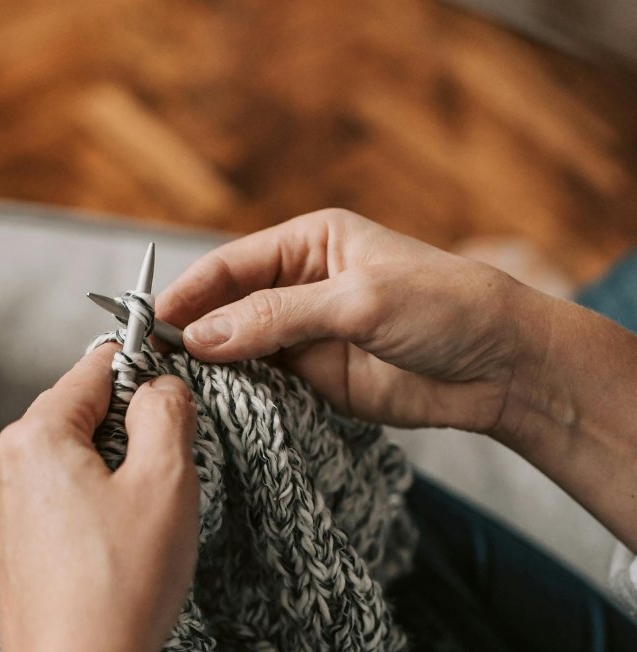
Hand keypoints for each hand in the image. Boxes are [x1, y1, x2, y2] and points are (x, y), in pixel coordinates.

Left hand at [0, 343, 198, 651]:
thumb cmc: (121, 586)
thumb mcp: (166, 481)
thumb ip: (166, 412)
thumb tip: (160, 386)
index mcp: (34, 436)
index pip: (95, 369)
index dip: (144, 369)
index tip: (177, 389)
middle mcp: (3, 470)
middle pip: (78, 416)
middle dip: (128, 432)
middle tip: (169, 475)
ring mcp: (0, 517)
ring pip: (68, 466)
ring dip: (112, 477)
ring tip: (143, 526)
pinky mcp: (8, 558)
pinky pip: (55, 511)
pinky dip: (90, 516)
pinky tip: (115, 556)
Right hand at [157, 208, 554, 438]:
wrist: (502, 367)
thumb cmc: (444, 307)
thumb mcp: (358, 301)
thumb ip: (276, 318)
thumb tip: (201, 339)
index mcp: (309, 244)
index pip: (229, 266)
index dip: (187, 293)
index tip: (151, 323)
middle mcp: (298, 287)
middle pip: (225, 308)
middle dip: (190, 332)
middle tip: (149, 362)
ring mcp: (304, 336)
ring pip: (237, 350)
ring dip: (209, 368)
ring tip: (171, 389)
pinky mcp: (314, 379)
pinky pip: (262, 385)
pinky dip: (236, 395)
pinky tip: (213, 407)